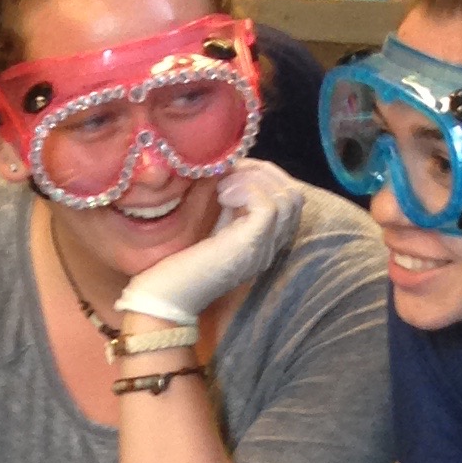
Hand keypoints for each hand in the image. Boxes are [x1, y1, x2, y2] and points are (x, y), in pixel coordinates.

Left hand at [114, 157, 304, 324]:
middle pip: (295, 195)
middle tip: (228, 176)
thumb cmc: (180, 262)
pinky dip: (247, 190)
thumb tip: (233, 164)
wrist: (166, 297)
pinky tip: (223, 196)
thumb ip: (229, 202)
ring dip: (255, 179)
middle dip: (263, 172)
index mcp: (263, 241)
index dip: (264, 174)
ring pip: (288, 197)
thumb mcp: (212, 224)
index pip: (289, 197)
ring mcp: (263, 248)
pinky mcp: (249, 247)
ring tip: (223, 188)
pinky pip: (269, 206)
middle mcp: (270, 246)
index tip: (231, 172)